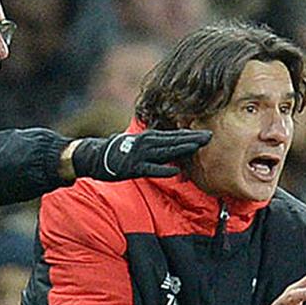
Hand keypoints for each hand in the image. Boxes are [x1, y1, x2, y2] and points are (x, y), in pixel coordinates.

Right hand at [70, 129, 211, 180]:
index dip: (191, 135)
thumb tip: (173, 150)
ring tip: (197, 147)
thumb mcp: (139, 145)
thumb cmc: (120, 152)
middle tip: (210, 137)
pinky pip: (151, 169)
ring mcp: (140, 154)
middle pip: (174, 140)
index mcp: (150, 137)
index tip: (208, 134)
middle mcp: (147, 143)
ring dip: (181, 148)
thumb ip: (156, 147)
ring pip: (165, 151)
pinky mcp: (133, 167)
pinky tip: (175, 170)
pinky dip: (163, 169)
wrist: (96, 156)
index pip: (175, 135)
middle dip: (192, 139)